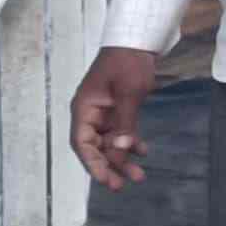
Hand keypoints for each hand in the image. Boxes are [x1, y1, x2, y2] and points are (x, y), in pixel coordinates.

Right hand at [70, 44, 161, 191]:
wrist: (138, 40)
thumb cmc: (128, 63)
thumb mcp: (129, 93)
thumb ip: (124, 123)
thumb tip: (121, 151)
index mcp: (84, 109)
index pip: (82, 143)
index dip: (92, 164)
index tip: (106, 181)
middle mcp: (90, 114)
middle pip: (95, 148)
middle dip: (109, 167)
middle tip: (122, 186)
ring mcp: (104, 112)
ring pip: (109, 143)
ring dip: (122, 159)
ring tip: (138, 176)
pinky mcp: (117, 109)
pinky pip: (120, 132)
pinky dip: (130, 143)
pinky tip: (143, 152)